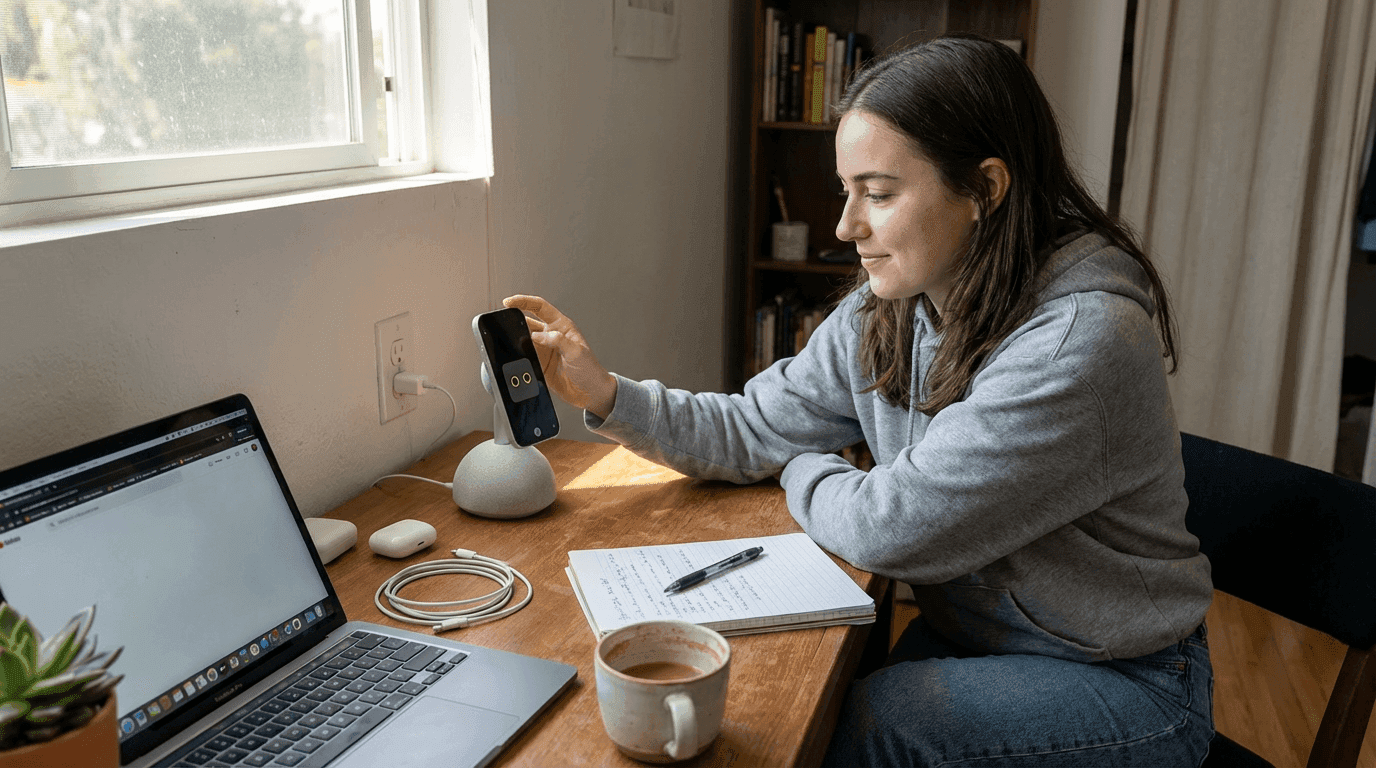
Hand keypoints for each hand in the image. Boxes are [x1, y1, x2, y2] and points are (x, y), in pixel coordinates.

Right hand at [503, 295, 618, 418]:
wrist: (590, 393)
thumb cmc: (590, 370)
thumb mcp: (577, 352)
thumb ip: (557, 341)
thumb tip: (537, 335)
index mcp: (561, 326)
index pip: (540, 307)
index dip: (524, 301)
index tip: (509, 302)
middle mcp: (550, 336)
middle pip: (527, 322)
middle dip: (514, 320)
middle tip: (503, 323)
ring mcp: (543, 350)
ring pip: (522, 339)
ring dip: (514, 340)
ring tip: (507, 342)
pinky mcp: (538, 364)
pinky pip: (522, 357)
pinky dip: (516, 356)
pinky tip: (513, 358)